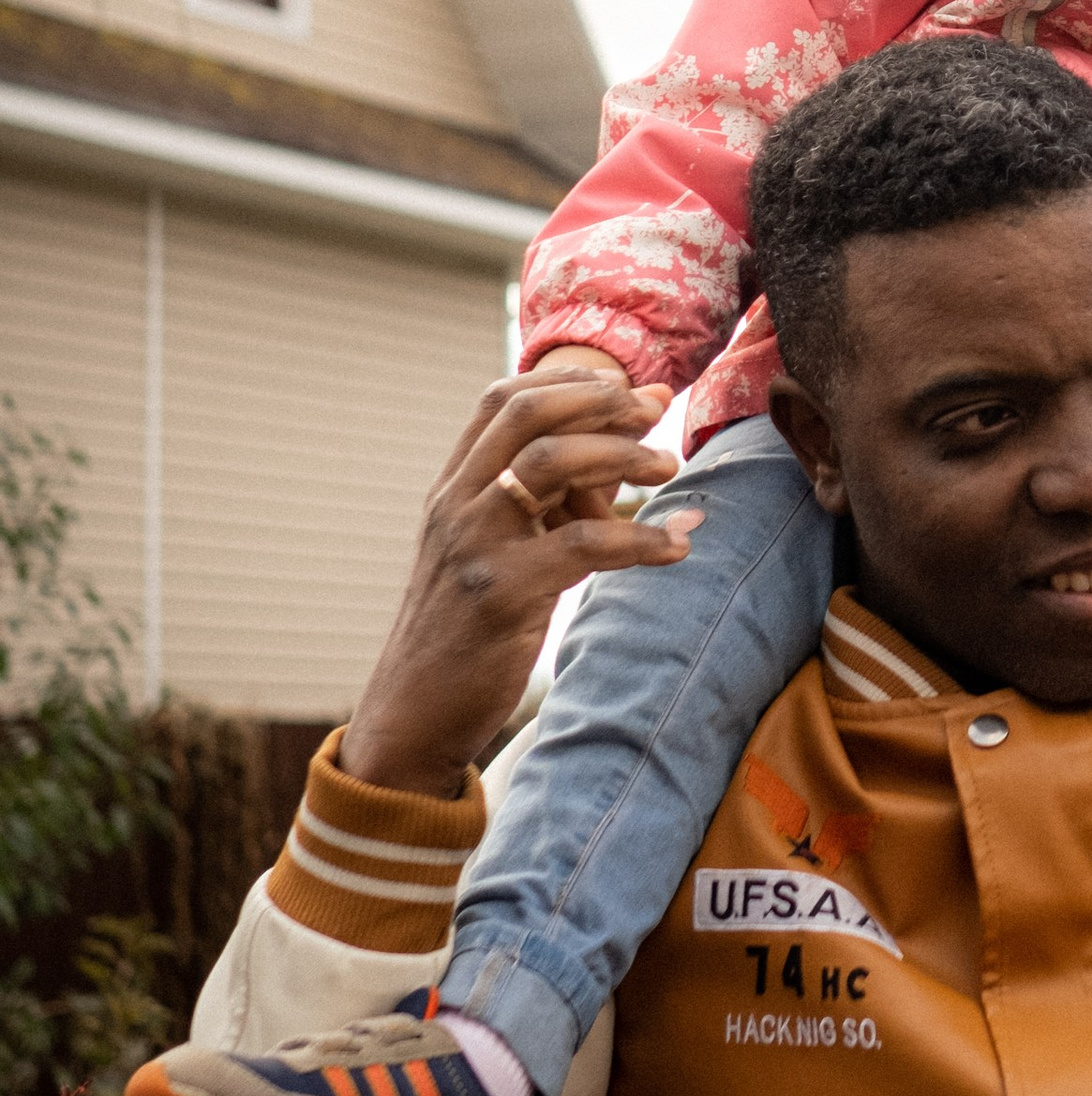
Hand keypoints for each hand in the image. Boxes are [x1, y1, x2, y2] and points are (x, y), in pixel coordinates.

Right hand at [340, 369, 701, 797]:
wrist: (412, 714)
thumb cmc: (468, 631)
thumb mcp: (493, 554)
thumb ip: (545, 507)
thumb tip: (633, 460)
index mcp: (451, 489)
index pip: (501, 399)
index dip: (568, 380)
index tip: (624, 386)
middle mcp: (455, 505)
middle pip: (527, 414)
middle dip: (601, 402)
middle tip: (657, 411)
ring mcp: (473, 545)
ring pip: (551, 462)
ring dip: (622, 455)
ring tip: (669, 467)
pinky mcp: (499, 594)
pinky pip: (582, 545)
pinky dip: (639, 539)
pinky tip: (675, 547)